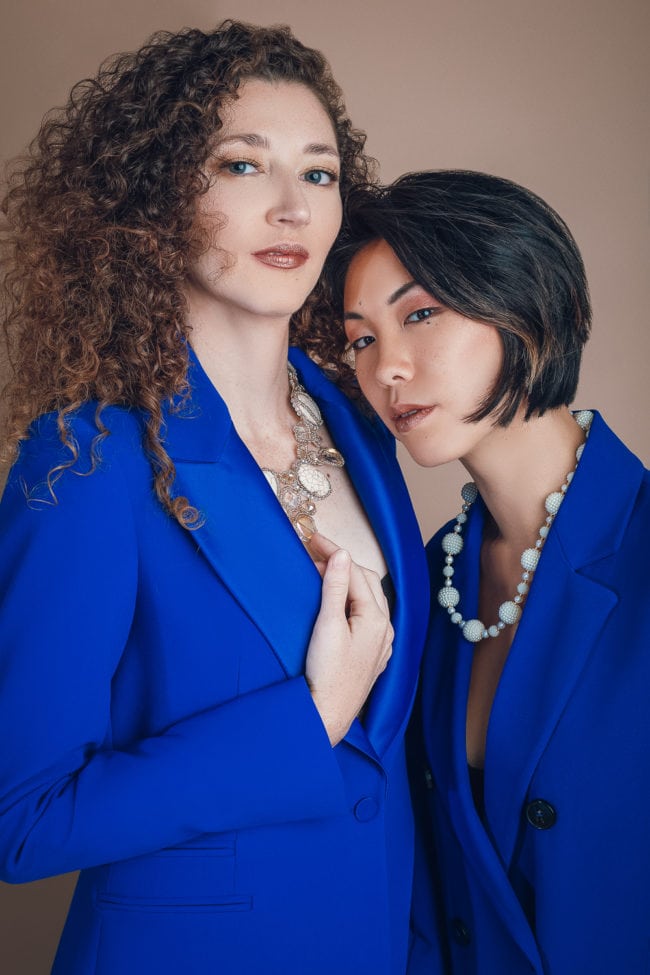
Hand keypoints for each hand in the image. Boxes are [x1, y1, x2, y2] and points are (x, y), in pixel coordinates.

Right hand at [305, 534, 392, 745]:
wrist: (329, 715)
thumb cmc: (327, 673)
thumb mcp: (327, 625)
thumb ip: (336, 588)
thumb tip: (342, 555)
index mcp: (375, 617)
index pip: (355, 572)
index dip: (333, 553)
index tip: (312, 540)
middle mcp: (385, 628)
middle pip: (366, 582)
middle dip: (342, 564)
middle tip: (314, 554)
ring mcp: (382, 642)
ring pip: (370, 598)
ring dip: (349, 581)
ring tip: (324, 573)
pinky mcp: (374, 654)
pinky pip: (369, 616)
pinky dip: (354, 600)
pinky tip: (340, 602)